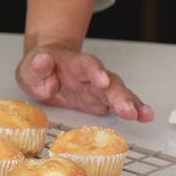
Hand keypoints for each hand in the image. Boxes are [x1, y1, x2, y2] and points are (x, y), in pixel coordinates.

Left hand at [16, 43, 153, 121]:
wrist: (45, 67)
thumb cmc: (39, 67)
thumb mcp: (30, 67)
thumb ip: (37, 65)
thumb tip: (42, 60)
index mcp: (73, 64)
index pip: (87, 65)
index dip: (95, 72)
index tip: (103, 80)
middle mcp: (91, 74)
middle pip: (109, 81)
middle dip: (119, 95)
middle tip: (128, 109)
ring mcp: (98, 87)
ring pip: (118, 93)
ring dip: (131, 103)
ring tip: (143, 114)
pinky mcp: (102, 99)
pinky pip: (120, 103)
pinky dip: (133, 109)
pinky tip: (145, 115)